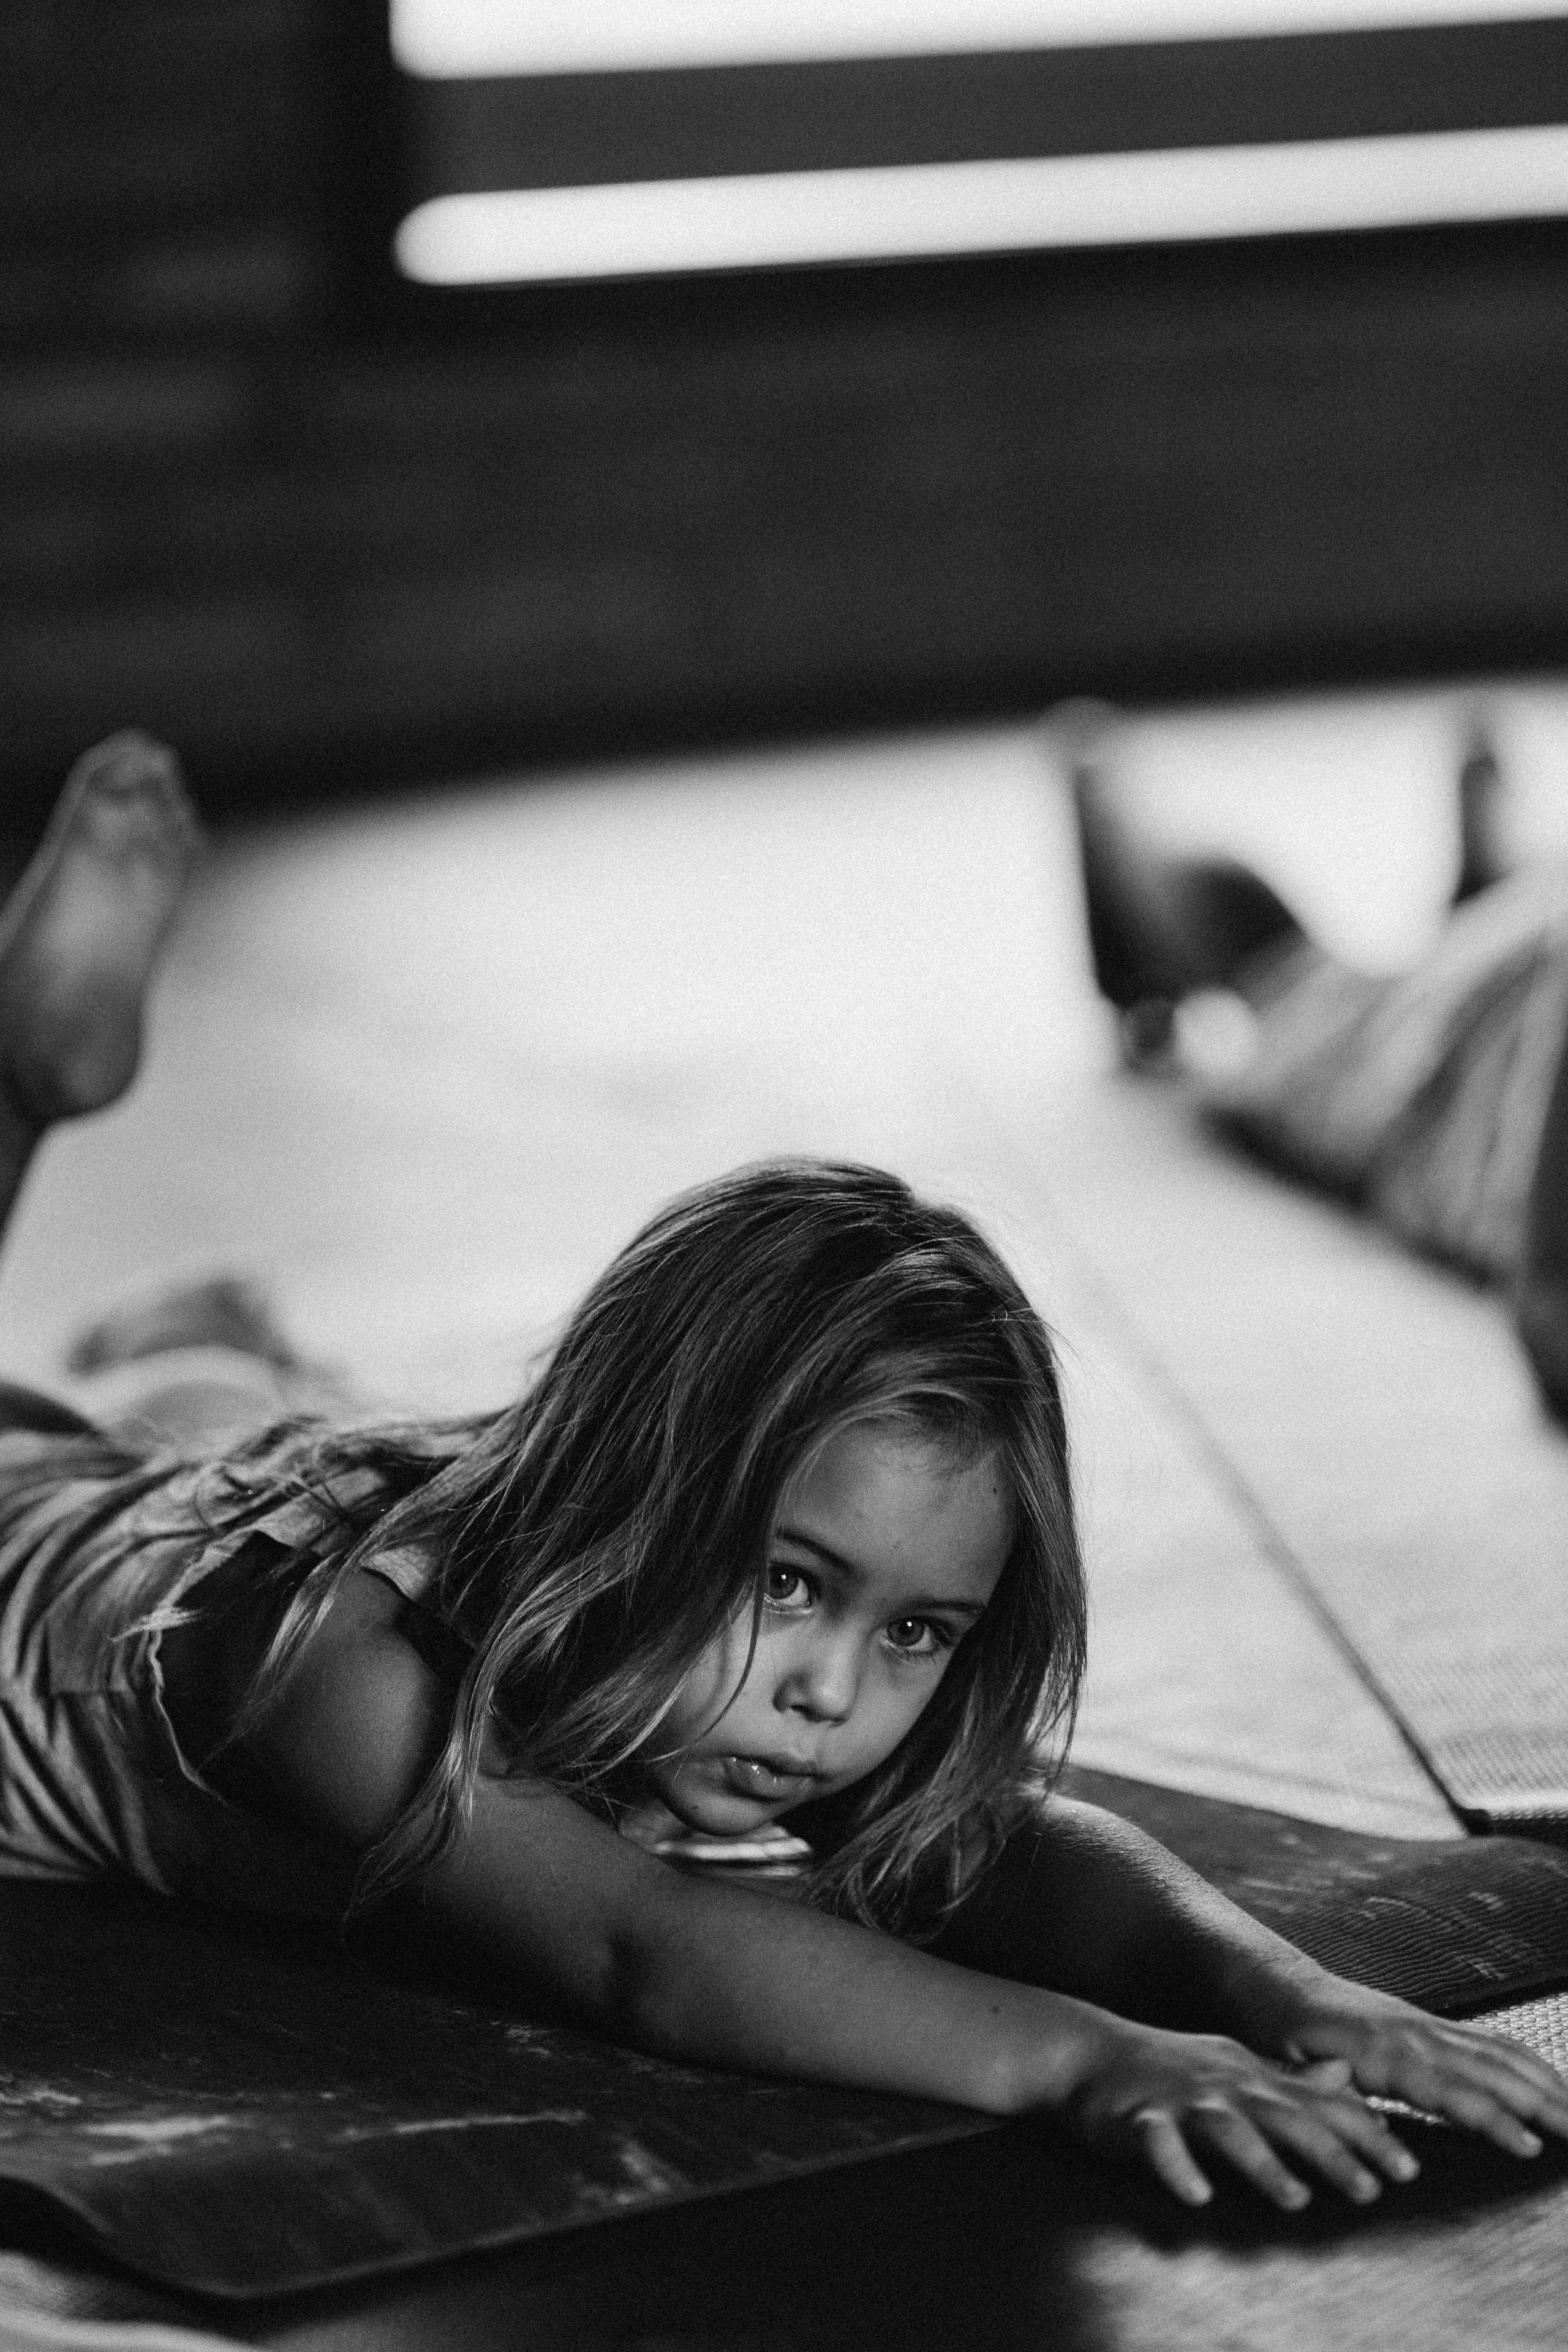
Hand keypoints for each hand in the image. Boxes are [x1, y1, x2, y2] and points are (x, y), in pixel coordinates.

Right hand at [1066, 2017, 1421, 2209]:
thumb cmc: (1167, 2067)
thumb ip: (1292, 2079)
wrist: (1087, 2053)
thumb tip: (1349, 2076)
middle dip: (1331, 2153)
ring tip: (1295, 2199)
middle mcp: (1224, 2085)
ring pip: (1229, 2131)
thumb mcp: (1235, 2066)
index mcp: (1251, 2077)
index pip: (1320, 2104)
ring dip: (1263, 2164)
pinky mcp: (1139, 2119)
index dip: (1366, 2132)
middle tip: (1372, 2190)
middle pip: (1286, 2117)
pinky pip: (1160, 2144)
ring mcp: (1181, 2100)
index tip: (1409, 2167)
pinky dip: (1179, 2168)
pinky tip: (1196, 2194)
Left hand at [1280, 1978, 1567, 2160]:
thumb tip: (1342, 2094)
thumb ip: (1313, 2083)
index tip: (1528, 2145)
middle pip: (1489, 2070)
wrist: (1275, 1983)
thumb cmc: (1276, 2030)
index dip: (1490, 2119)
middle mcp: (1413, 2033)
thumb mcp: (1282, 2061)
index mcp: (1380, 2051)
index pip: (1448, 2090)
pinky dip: (1525, 2063)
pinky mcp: (1430, 2026)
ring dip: (1543, 2083)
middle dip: (1540, 2103)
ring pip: (1497, 2054)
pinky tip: (1550, 2084)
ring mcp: (1425, 2026)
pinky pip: (1487, 2043)